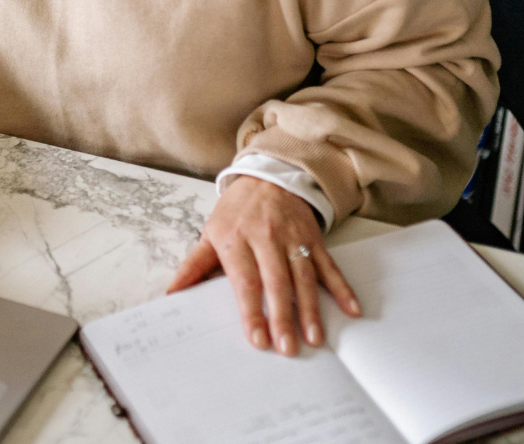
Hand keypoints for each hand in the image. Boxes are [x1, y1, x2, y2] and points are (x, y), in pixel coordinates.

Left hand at [168, 176, 360, 355]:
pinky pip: (329, 266)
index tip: (257, 338)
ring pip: (304, 278)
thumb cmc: (236, 210)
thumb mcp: (210, 232)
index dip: (252, 311)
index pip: (245, 281)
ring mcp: (293, 239)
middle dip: (282, 318)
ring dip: (310, 310)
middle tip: (287, 348)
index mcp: (237, 240)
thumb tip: (172, 293)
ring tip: (314, 338)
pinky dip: (342, 288)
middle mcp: (266, 239)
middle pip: (276, 283)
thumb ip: (193, 266)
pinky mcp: (314, 240)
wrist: (269, 175)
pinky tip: (351, 309)